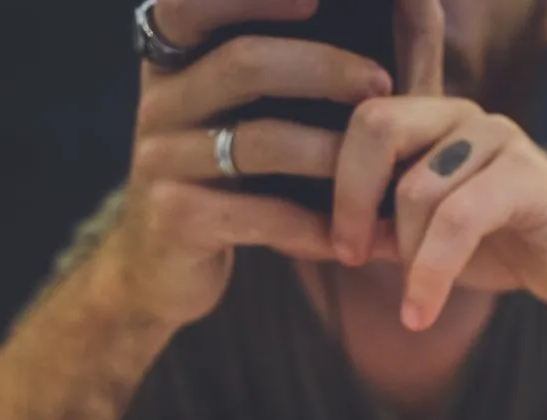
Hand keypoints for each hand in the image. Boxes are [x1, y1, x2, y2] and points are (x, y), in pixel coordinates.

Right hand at [94, 0, 428, 328]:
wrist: (160, 266)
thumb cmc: (225, 177)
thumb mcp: (237, 114)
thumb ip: (283, 67)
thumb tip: (388, 14)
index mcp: (172, 60)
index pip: (194, 5)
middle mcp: (159, 100)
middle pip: (244, 63)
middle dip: (324, 68)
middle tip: (381, 85)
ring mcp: (159, 160)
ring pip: (258, 140)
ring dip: (332, 152)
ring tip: (384, 166)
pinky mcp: (174, 218)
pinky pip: (259, 214)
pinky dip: (314, 225)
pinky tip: (353, 235)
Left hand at [328, 96, 546, 330]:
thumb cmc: (497, 249)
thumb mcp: (416, 242)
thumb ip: (368, 230)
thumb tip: (294, 234)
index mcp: (430, 121)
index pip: (358, 122)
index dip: (335, 182)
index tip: (334, 244)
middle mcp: (461, 115)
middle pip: (375, 127)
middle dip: (351, 198)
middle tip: (349, 255)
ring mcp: (498, 137)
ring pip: (416, 188)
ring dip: (406, 256)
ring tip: (416, 299)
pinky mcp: (528, 174)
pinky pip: (457, 220)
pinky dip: (430, 273)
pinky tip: (421, 312)